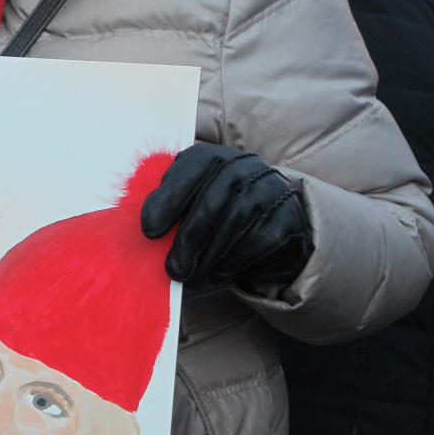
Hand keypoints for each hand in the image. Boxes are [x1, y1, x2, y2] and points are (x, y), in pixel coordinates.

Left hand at [140, 143, 312, 290]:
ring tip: (193, 278)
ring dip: (208, 257)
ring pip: (234, 223)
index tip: (149, 231)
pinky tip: (218, 275)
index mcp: (211, 156)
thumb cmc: (216, 215)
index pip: (188, 169)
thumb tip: (147, 236)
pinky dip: (233, 262)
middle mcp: (243, 165)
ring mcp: (269, 188)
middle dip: (187, 241)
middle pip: (210, 203)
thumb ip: (169, 210)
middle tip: (173, 270)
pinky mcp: (286, 216)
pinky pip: (257, 241)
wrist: (269, 224)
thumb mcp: (189, 203)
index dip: (166, 200)